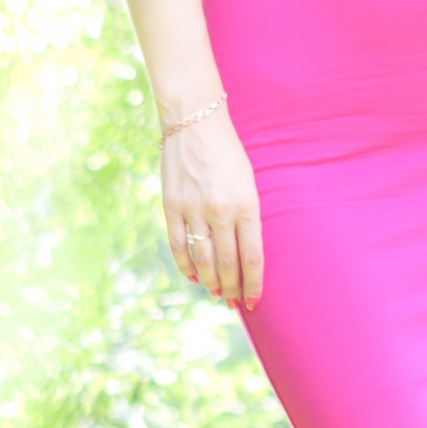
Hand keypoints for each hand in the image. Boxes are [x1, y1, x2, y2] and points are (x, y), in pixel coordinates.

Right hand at [161, 108, 263, 312]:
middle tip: (235, 305)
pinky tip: (193, 277)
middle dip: (233, 289)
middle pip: (228, 263)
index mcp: (246, 204)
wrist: (195, 122)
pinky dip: (186, 266)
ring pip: (203, 260)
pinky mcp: (171, 206)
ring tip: (217, 294)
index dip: (254, 284)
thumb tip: (244, 252)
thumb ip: (247, 216)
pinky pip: (178, 245)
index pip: (252, 256)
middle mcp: (220, 211)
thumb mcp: (248, 182)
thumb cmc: (228, 153)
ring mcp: (193, 210)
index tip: (255, 302)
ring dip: (211, 282)